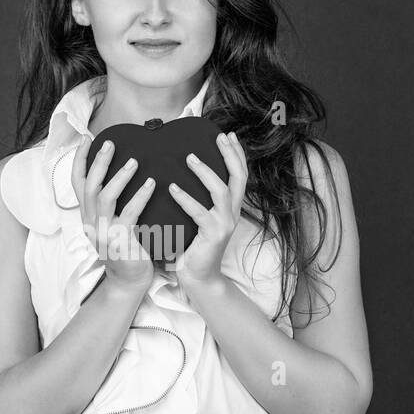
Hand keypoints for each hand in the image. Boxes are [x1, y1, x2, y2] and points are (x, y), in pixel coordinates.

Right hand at [71, 135, 156, 291]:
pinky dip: (140, 196)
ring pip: (104, 197)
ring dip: (119, 177)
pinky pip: (129, 213)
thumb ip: (111, 207)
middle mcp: (91, 223)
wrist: (129, 283)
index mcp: (88, 217)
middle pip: (89, 187)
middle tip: (111, 144)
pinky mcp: (121, 241)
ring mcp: (104, 233)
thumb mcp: (112, 227)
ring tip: (134, 162)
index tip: (87, 139)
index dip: (80, 161)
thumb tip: (120, 177)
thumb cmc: (126, 252)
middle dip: (98, 162)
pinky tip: (151, 184)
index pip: (77, 184)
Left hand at [167, 131, 248, 292]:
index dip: (237, 155)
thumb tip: (182, 174)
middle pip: (238, 178)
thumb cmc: (194, 247)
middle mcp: (232, 214)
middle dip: (230, 155)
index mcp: (231, 209)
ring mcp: (224, 225)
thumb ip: (200, 200)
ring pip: (221, 192)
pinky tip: (173, 188)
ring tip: (190, 158)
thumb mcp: (200, 219)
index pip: (240, 176)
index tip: (229, 136)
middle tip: (219, 138)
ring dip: (205, 173)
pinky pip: (199, 213)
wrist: (198, 277)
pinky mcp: (212, 236)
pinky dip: (185, 199)